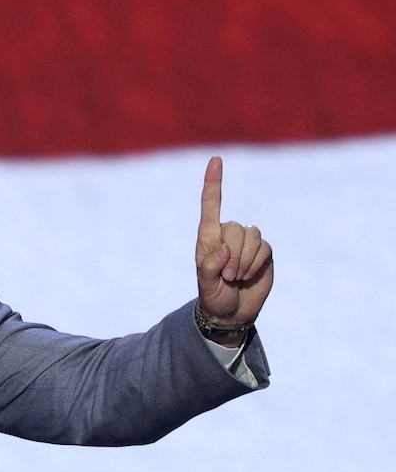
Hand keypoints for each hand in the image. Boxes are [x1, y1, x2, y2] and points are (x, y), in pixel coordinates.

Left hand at [195, 157, 273, 338]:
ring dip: (245, 261)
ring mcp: (247, 243)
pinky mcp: (264, 252)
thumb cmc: (213, 296)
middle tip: (227, 275)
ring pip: (253, 236)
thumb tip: (223, 247)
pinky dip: (256, 264)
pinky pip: (265, 248)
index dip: (213, 182)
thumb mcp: (205, 285)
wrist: (232, 312)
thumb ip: (209, 267)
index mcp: (208, 237)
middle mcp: (227, 235)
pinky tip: (249, 276)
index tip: (216, 159)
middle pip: (236, 228)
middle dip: (233, 255)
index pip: (210, 205)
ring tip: (236, 277)